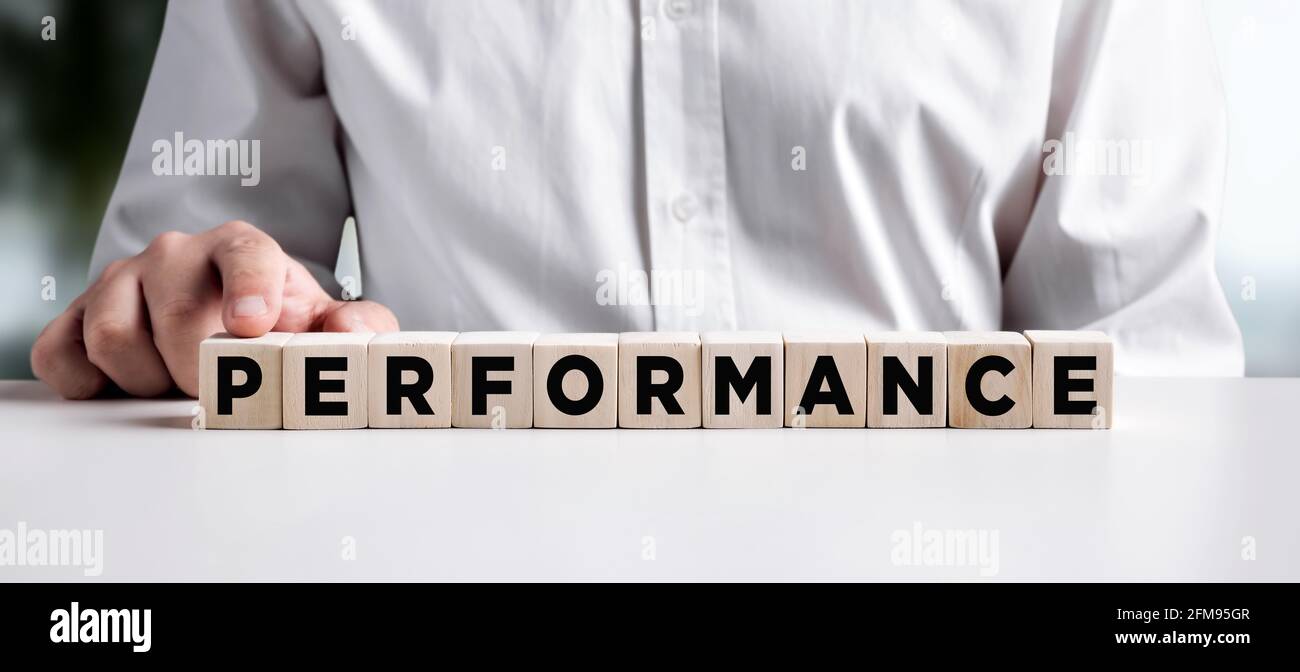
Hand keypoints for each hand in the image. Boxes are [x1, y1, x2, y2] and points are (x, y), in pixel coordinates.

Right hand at [32, 220, 398, 398]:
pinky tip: (124, 385)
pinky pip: (60, 353)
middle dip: (202, 368)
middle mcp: (175, 255)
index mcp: (240, 249)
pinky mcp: (77, 316)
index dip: (249, 288)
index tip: (253, 326)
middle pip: (178, 315)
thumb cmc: (274, 326)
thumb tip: (350, 333)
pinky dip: (89, 383)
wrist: (221, 327)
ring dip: (149, 380)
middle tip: (219, 388)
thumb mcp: (325, 326)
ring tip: (176, 382)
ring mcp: (120, 281)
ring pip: (113, 337)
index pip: (245, 253)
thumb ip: (357, 327)